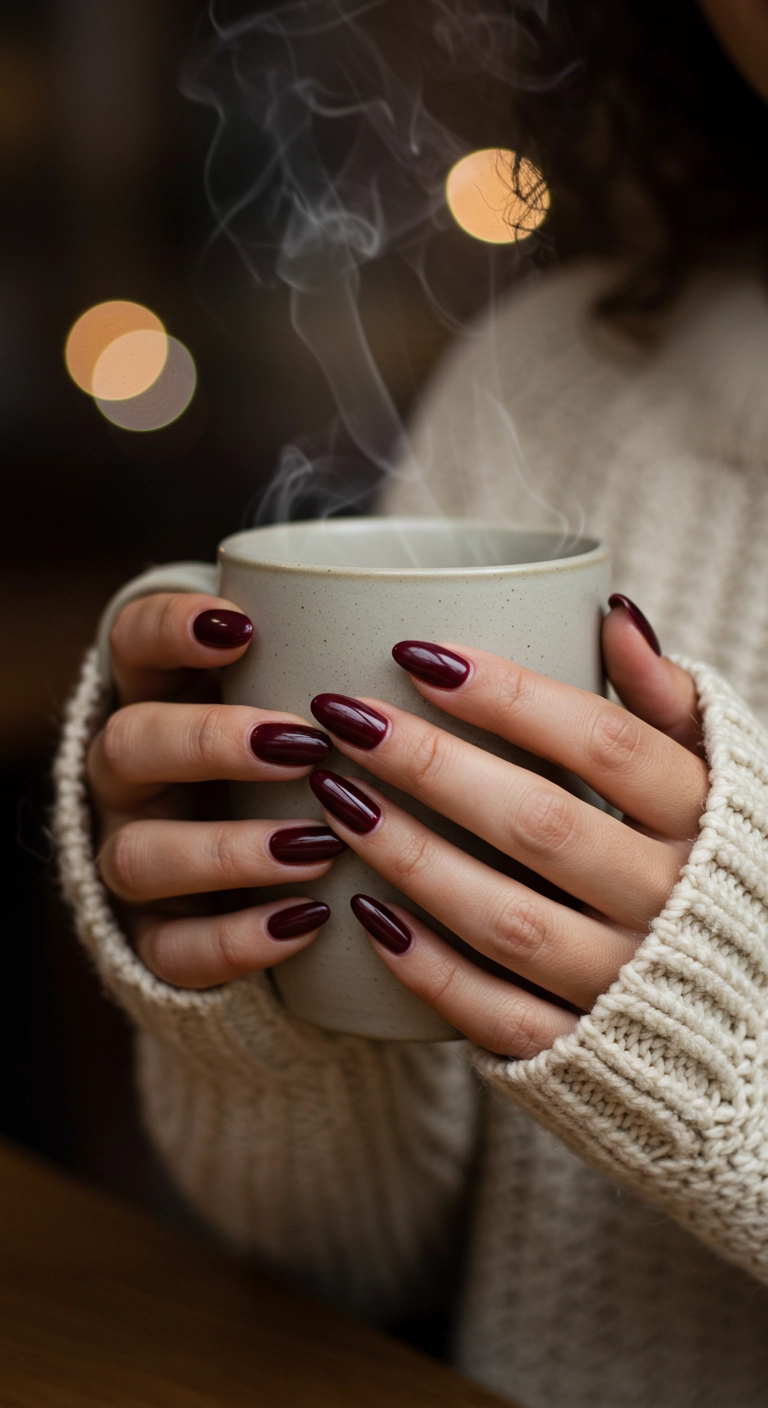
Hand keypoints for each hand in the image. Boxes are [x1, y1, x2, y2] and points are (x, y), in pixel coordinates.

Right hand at [87, 592, 344, 988]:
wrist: (251, 882)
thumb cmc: (298, 767)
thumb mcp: (304, 710)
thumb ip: (339, 679)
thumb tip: (446, 648)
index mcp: (159, 700)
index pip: (133, 642)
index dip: (172, 629)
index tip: (243, 628)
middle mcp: (131, 779)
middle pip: (130, 744)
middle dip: (212, 742)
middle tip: (304, 747)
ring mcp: (132, 859)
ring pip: (138, 855)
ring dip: (228, 850)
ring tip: (317, 848)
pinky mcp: (152, 941)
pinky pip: (171, 950)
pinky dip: (237, 940)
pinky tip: (305, 922)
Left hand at [307, 597, 709, 1056]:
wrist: (750, 1017)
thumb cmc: (711, 866)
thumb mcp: (716, 777)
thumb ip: (666, 699)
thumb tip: (612, 610)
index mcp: (701, 821)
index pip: (603, 744)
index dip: (509, 697)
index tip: (416, 653)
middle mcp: (666, 902)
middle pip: (540, 823)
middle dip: (432, 765)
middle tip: (345, 719)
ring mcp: (622, 982)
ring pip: (504, 918)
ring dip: (412, 856)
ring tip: (335, 799)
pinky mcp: (579, 1049)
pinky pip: (495, 1014)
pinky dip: (428, 969)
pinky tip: (364, 914)